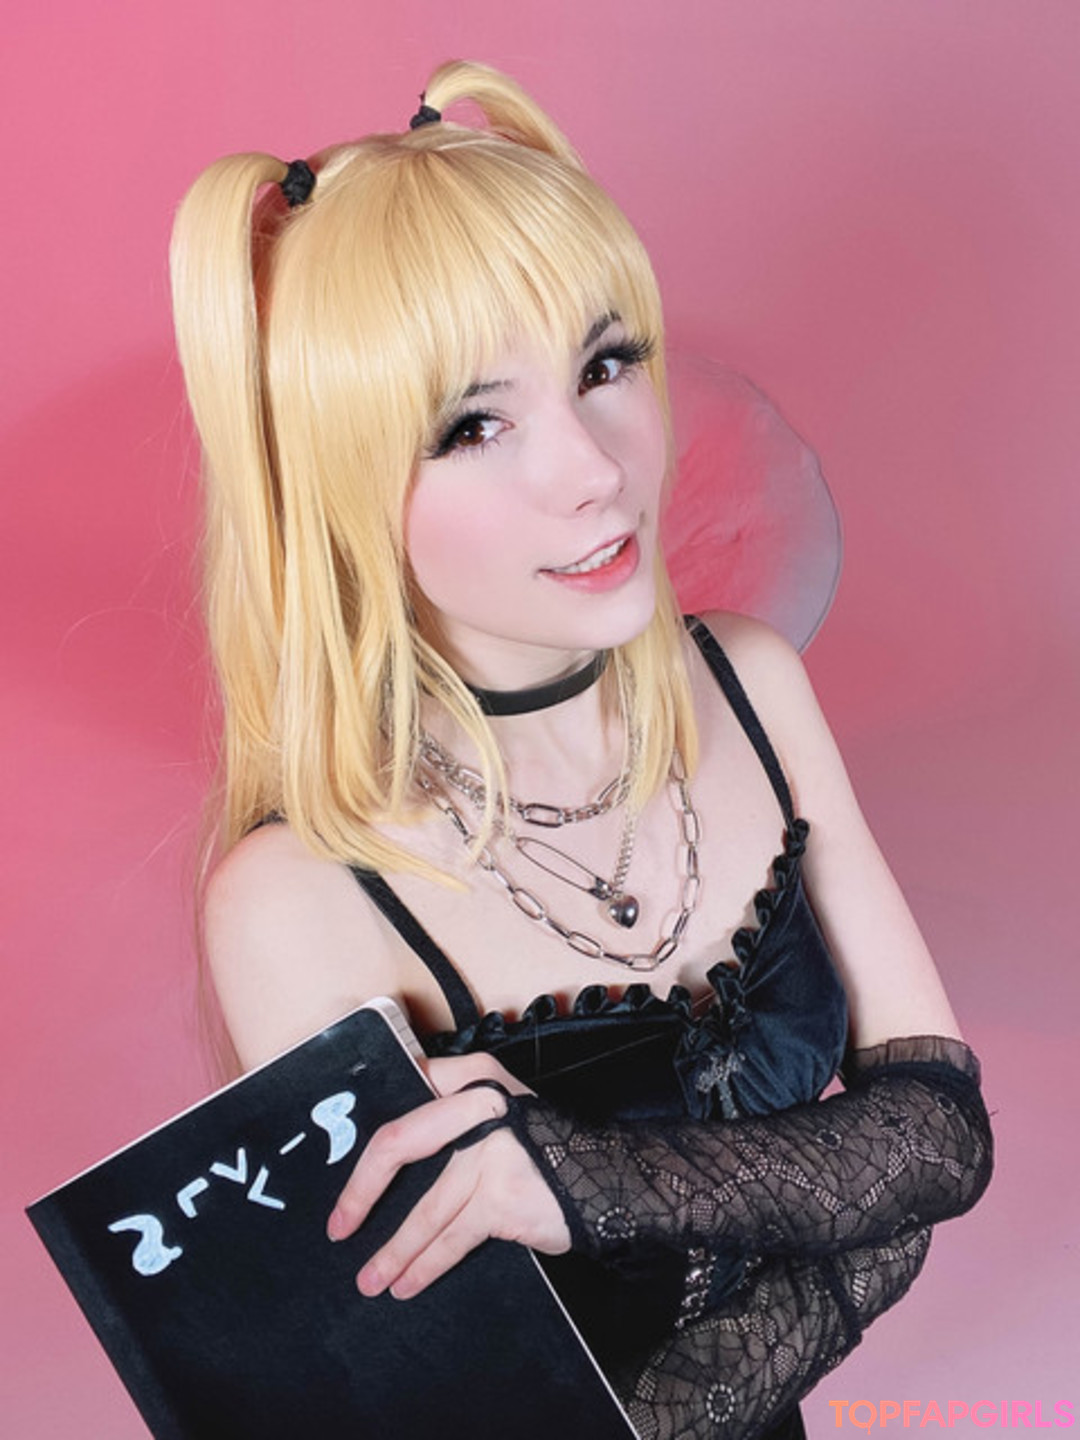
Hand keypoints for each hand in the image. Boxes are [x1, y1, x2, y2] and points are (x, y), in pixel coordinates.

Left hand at [327, 1052, 570, 1298]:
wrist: (610, 1178)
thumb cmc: (549, 1146)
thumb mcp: (505, 1107)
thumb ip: (454, 1105)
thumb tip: (391, 1132)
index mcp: (474, 1077)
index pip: (407, 1096)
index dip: (375, 1126)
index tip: (348, 1167)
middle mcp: (480, 1105)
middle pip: (399, 1143)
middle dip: (362, 1192)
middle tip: (339, 1227)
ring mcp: (492, 1152)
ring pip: (426, 1208)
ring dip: (394, 1250)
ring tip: (371, 1278)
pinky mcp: (502, 1198)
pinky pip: (454, 1238)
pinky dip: (427, 1265)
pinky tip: (409, 1283)